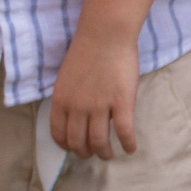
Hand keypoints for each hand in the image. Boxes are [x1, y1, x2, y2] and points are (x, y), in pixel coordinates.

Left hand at [47, 28, 141, 159]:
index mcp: (60, 101)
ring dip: (104, 153)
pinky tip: (130, 148)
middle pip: (78, 142)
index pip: (59, 134)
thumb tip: (73, 116)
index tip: (73, 148)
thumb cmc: (85, 52)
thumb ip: (68, 98)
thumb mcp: (66, 78)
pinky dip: (128, 144)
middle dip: (85, 153)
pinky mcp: (121, 103)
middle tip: (93, 153)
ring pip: (99, 142)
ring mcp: (99, 106)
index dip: (66, 145)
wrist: (105, 35)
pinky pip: (124, 132)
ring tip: (109, 154)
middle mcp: (77, 108)